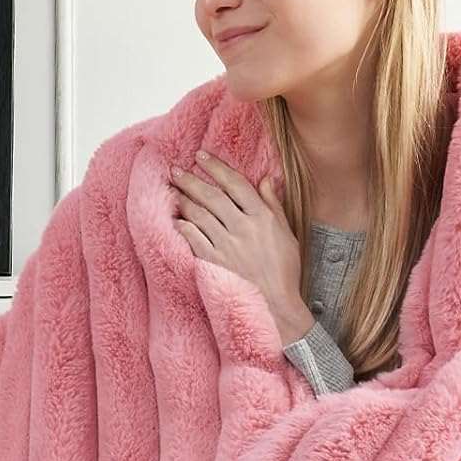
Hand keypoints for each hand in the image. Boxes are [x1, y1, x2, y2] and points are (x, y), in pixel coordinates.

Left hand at [168, 149, 312, 343]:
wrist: (275, 304)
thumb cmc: (284, 270)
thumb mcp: (287, 233)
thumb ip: (273, 205)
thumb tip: (265, 179)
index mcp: (262, 217)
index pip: (235, 184)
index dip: (217, 168)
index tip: (201, 156)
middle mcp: (243, 227)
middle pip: (212, 196)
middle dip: (192, 180)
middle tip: (175, 170)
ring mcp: (227, 245)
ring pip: (200, 215)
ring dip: (184, 200)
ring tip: (173, 191)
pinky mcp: (214, 262)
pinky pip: (194, 239)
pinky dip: (184, 227)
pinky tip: (176, 220)